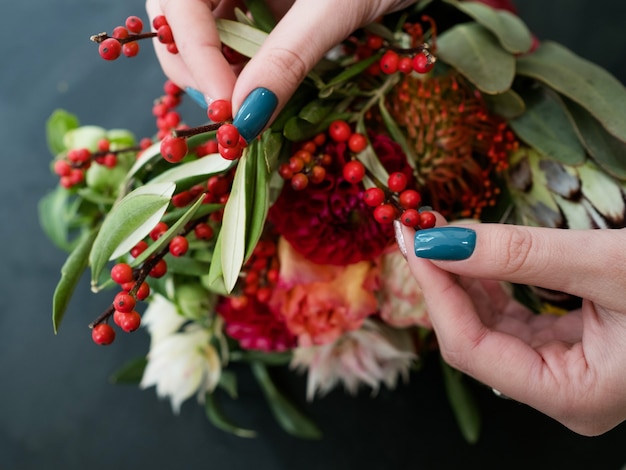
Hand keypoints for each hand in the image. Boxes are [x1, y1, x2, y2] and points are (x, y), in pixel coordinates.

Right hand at [146, 0, 416, 129]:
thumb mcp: (337, 5)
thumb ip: (290, 54)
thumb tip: (248, 115)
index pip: (178, 3)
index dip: (193, 55)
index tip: (227, 107)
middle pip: (179, 22)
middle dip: (198, 72)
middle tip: (233, 116)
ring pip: (206, 36)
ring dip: (222, 79)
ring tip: (251, 112)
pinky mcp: (266, 6)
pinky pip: (239, 42)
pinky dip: (248, 74)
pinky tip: (267, 95)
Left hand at [398, 218, 625, 435]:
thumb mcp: (607, 266)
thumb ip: (520, 253)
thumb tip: (440, 239)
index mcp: (574, 396)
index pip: (471, 348)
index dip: (436, 291)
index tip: (414, 238)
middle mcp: (564, 392)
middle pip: (474, 339)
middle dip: (443, 281)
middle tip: (417, 229)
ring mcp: (567, 370)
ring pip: (490, 326)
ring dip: (463, 278)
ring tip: (439, 233)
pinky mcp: (571, 346)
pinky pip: (514, 317)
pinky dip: (491, 282)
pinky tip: (473, 253)